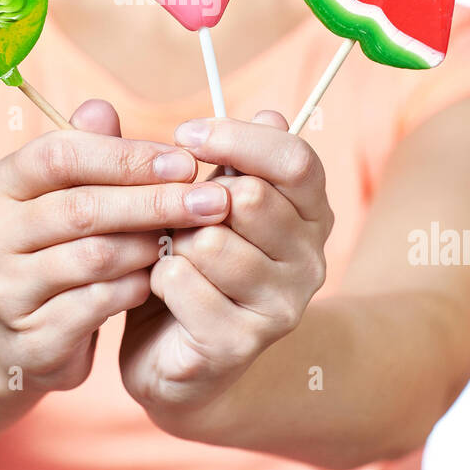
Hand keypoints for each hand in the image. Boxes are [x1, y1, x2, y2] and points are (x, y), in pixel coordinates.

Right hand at [0, 100, 231, 395]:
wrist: (28, 334)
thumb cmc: (61, 245)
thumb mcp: (71, 194)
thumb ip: (90, 152)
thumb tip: (102, 108)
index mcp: (1, 184)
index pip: (60, 155)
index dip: (126, 156)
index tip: (185, 161)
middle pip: (81, 208)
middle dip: (154, 202)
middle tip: (211, 201)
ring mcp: (6, 287)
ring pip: (93, 257)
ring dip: (149, 246)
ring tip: (187, 239)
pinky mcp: (31, 334)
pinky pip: (96, 304)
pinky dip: (135, 289)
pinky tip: (159, 280)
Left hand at [119, 111, 332, 420]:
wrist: (173, 359)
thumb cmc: (189, 265)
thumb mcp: (202, 200)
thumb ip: (224, 154)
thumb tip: (267, 109)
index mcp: (310, 214)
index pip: (296, 158)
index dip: (237, 138)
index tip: (184, 135)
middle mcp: (310, 260)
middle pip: (251, 197)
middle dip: (192, 199)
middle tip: (172, 216)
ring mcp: (282, 306)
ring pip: (213, 240)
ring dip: (173, 242)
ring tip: (168, 255)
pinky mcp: (241, 343)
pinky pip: (184, 283)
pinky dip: (158, 278)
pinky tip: (159, 289)